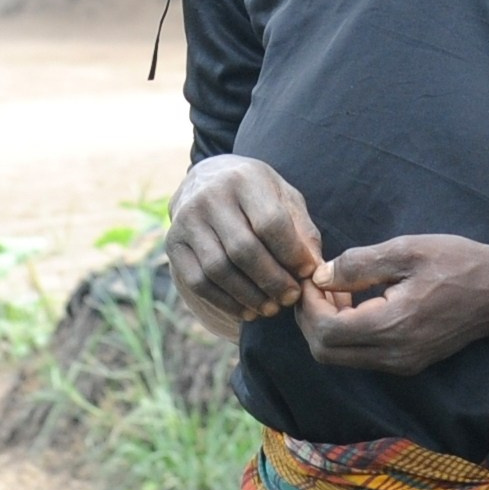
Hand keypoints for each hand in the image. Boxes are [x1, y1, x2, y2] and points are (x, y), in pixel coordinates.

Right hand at [166, 155, 324, 337]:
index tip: (308, 273)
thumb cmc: (257, 194)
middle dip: (272, 280)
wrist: (207, 180)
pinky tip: (246, 310)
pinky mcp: (173, 243)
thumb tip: (315, 270)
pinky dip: (224, 302)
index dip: (292, 254)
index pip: (270, 223)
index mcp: (245, 179)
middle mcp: (210, 197)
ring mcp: (186, 220)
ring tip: (271, 308)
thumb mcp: (284, 198)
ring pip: (218, 270)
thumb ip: (302, 231)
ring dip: (248, 296)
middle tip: (290, 298)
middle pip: (243, 250)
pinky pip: (198, 282)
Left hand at [295, 234, 488, 375]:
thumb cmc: (459, 263)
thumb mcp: (407, 250)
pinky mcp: (408, 363)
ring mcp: (401, 364)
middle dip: (311, 318)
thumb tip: (321, 277)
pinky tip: (359, 302)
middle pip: (326, 352)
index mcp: (391, 326)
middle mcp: (393, 355)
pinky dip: (349, 332)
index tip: (312, 275)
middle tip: (318, 285)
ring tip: (339, 290)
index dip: (308, 303)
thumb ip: (359, 264)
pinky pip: (362, 355)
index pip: (325, 331)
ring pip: (341, 357)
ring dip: (328, 325)